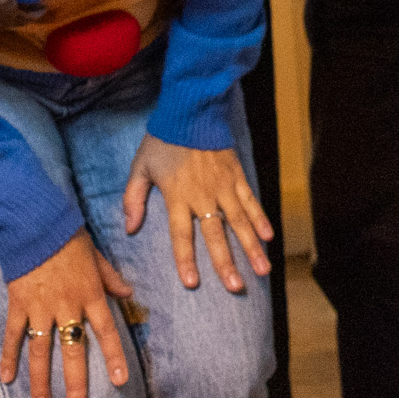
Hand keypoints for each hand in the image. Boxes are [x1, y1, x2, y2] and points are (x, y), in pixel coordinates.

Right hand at [1, 234, 132, 397]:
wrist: (34, 222)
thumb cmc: (69, 238)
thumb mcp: (97, 256)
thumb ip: (112, 278)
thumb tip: (129, 294)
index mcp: (91, 294)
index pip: (106, 330)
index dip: (113, 356)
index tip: (119, 381)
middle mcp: (67, 305)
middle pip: (73, 350)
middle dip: (75, 384)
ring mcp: (40, 307)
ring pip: (41, 351)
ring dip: (41, 381)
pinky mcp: (17, 303)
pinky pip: (12, 335)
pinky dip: (9, 356)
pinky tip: (7, 378)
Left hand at [122, 136, 274, 292]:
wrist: (191, 110)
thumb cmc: (162, 140)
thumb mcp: (140, 167)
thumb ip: (133, 199)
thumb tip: (129, 229)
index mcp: (177, 196)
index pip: (181, 235)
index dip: (186, 259)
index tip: (192, 283)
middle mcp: (203, 195)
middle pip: (215, 235)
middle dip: (226, 262)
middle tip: (236, 287)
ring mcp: (224, 186)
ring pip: (239, 222)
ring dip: (251, 247)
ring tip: (262, 271)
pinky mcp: (237, 176)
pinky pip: (250, 201)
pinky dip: (260, 219)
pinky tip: (269, 238)